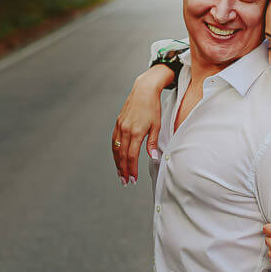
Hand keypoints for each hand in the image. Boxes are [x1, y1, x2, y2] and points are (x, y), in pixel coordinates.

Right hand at [112, 65, 173, 184]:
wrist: (144, 90)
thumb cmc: (152, 107)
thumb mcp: (157, 125)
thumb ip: (153, 143)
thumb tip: (153, 157)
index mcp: (136, 132)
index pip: (131, 156)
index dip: (132, 169)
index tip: (134, 179)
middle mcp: (126, 130)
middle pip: (122, 155)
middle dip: (123, 170)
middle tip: (125, 182)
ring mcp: (120, 126)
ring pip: (115, 149)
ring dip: (117, 163)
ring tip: (120, 174)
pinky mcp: (118, 123)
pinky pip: (114, 140)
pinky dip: (115, 151)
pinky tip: (117, 158)